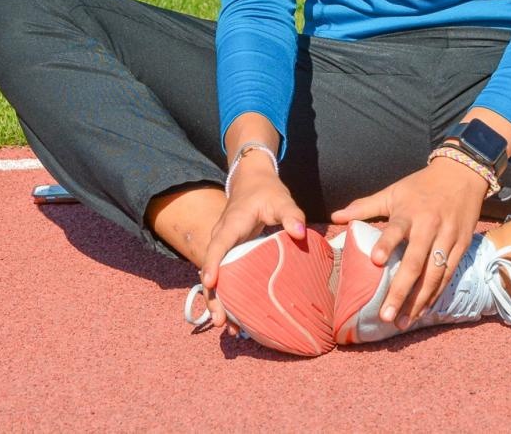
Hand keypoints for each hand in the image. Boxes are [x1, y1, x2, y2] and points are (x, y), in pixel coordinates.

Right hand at [199, 156, 306, 330]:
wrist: (251, 182)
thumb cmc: (266, 191)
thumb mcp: (281, 199)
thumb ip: (291, 214)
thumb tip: (300, 232)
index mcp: (231, 226)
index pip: (218, 247)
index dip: (212, 265)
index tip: (210, 283)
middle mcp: (221, 239)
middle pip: (211, 270)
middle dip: (213, 296)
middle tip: (220, 321)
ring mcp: (223, 248)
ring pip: (214, 278)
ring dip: (218, 302)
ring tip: (228, 328)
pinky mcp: (228, 255)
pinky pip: (223, 277)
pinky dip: (226, 296)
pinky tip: (235, 317)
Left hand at [330, 157, 488, 327]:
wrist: (463, 173)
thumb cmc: (422, 185)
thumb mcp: (393, 191)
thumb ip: (364, 206)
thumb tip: (334, 217)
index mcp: (410, 212)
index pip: (396, 230)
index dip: (387, 244)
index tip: (376, 262)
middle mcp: (429, 227)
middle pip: (416, 263)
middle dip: (401, 291)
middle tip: (386, 315)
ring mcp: (448, 238)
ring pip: (434, 275)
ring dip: (418, 301)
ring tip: (402, 322)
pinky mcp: (462, 246)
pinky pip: (448, 275)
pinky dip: (436, 294)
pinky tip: (423, 311)